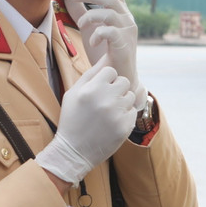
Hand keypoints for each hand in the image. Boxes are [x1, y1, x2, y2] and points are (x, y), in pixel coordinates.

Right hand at [35, 55, 136, 183]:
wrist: (73, 151)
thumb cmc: (72, 119)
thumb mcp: (73, 93)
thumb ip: (91, 73)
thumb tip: (107, 55)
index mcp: (91, 88)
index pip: (111, 71)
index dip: (106, 80)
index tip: (99, 90)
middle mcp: (105, 99)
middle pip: (124, 81)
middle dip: (116, 89)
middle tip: (105, 101)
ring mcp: (116, 114)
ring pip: (130, 96)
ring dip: (122, 102)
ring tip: (108, 112)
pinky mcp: (125, 127)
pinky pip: (133, 112)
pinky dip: (125, 116)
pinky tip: (112, 123)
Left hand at [64, 0, 147, 110]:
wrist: (119, 78)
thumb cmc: (105, 54)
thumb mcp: (91, 29)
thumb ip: (82, 13)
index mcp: (121, 14)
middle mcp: (128, 20)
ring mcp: (128, 33)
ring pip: (110, 13)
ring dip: (91, 15)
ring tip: (81, 24)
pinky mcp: (124, 46)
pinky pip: (111, 32)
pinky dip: (98, 33)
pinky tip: (92, 41)